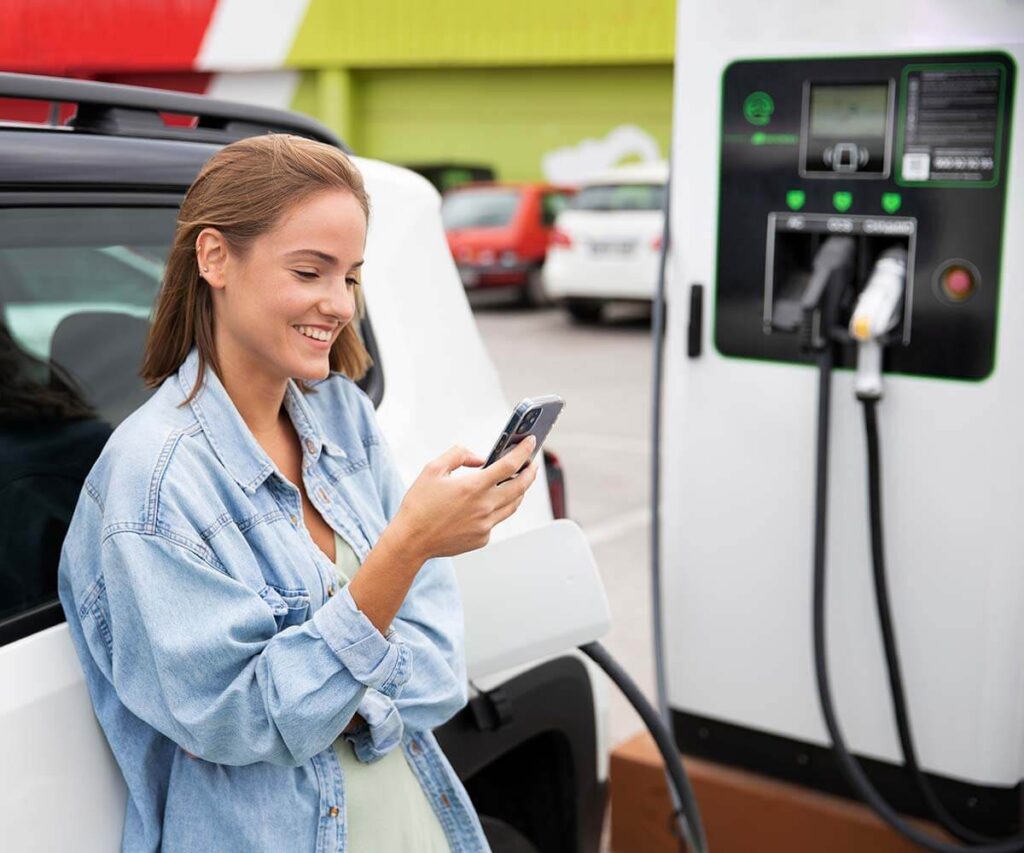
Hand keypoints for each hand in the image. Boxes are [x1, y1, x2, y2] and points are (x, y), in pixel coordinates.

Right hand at [392, 437, 538, 559]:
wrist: (411, 541)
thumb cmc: (419, 506)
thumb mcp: (433, 470)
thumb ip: (458, 455)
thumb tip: (479, 458)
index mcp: (473, 487)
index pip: (510, 465)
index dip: (524, 451)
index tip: (531, 442)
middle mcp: (484, 507)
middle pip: (520, 486)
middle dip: (530, 472)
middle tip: (531, 464)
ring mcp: (485, 525)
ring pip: (513, 505)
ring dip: (519, 491)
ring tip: (518, 480)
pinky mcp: (483, 538)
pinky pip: (497, 520)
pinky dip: (498, 508)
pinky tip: (490, 502)